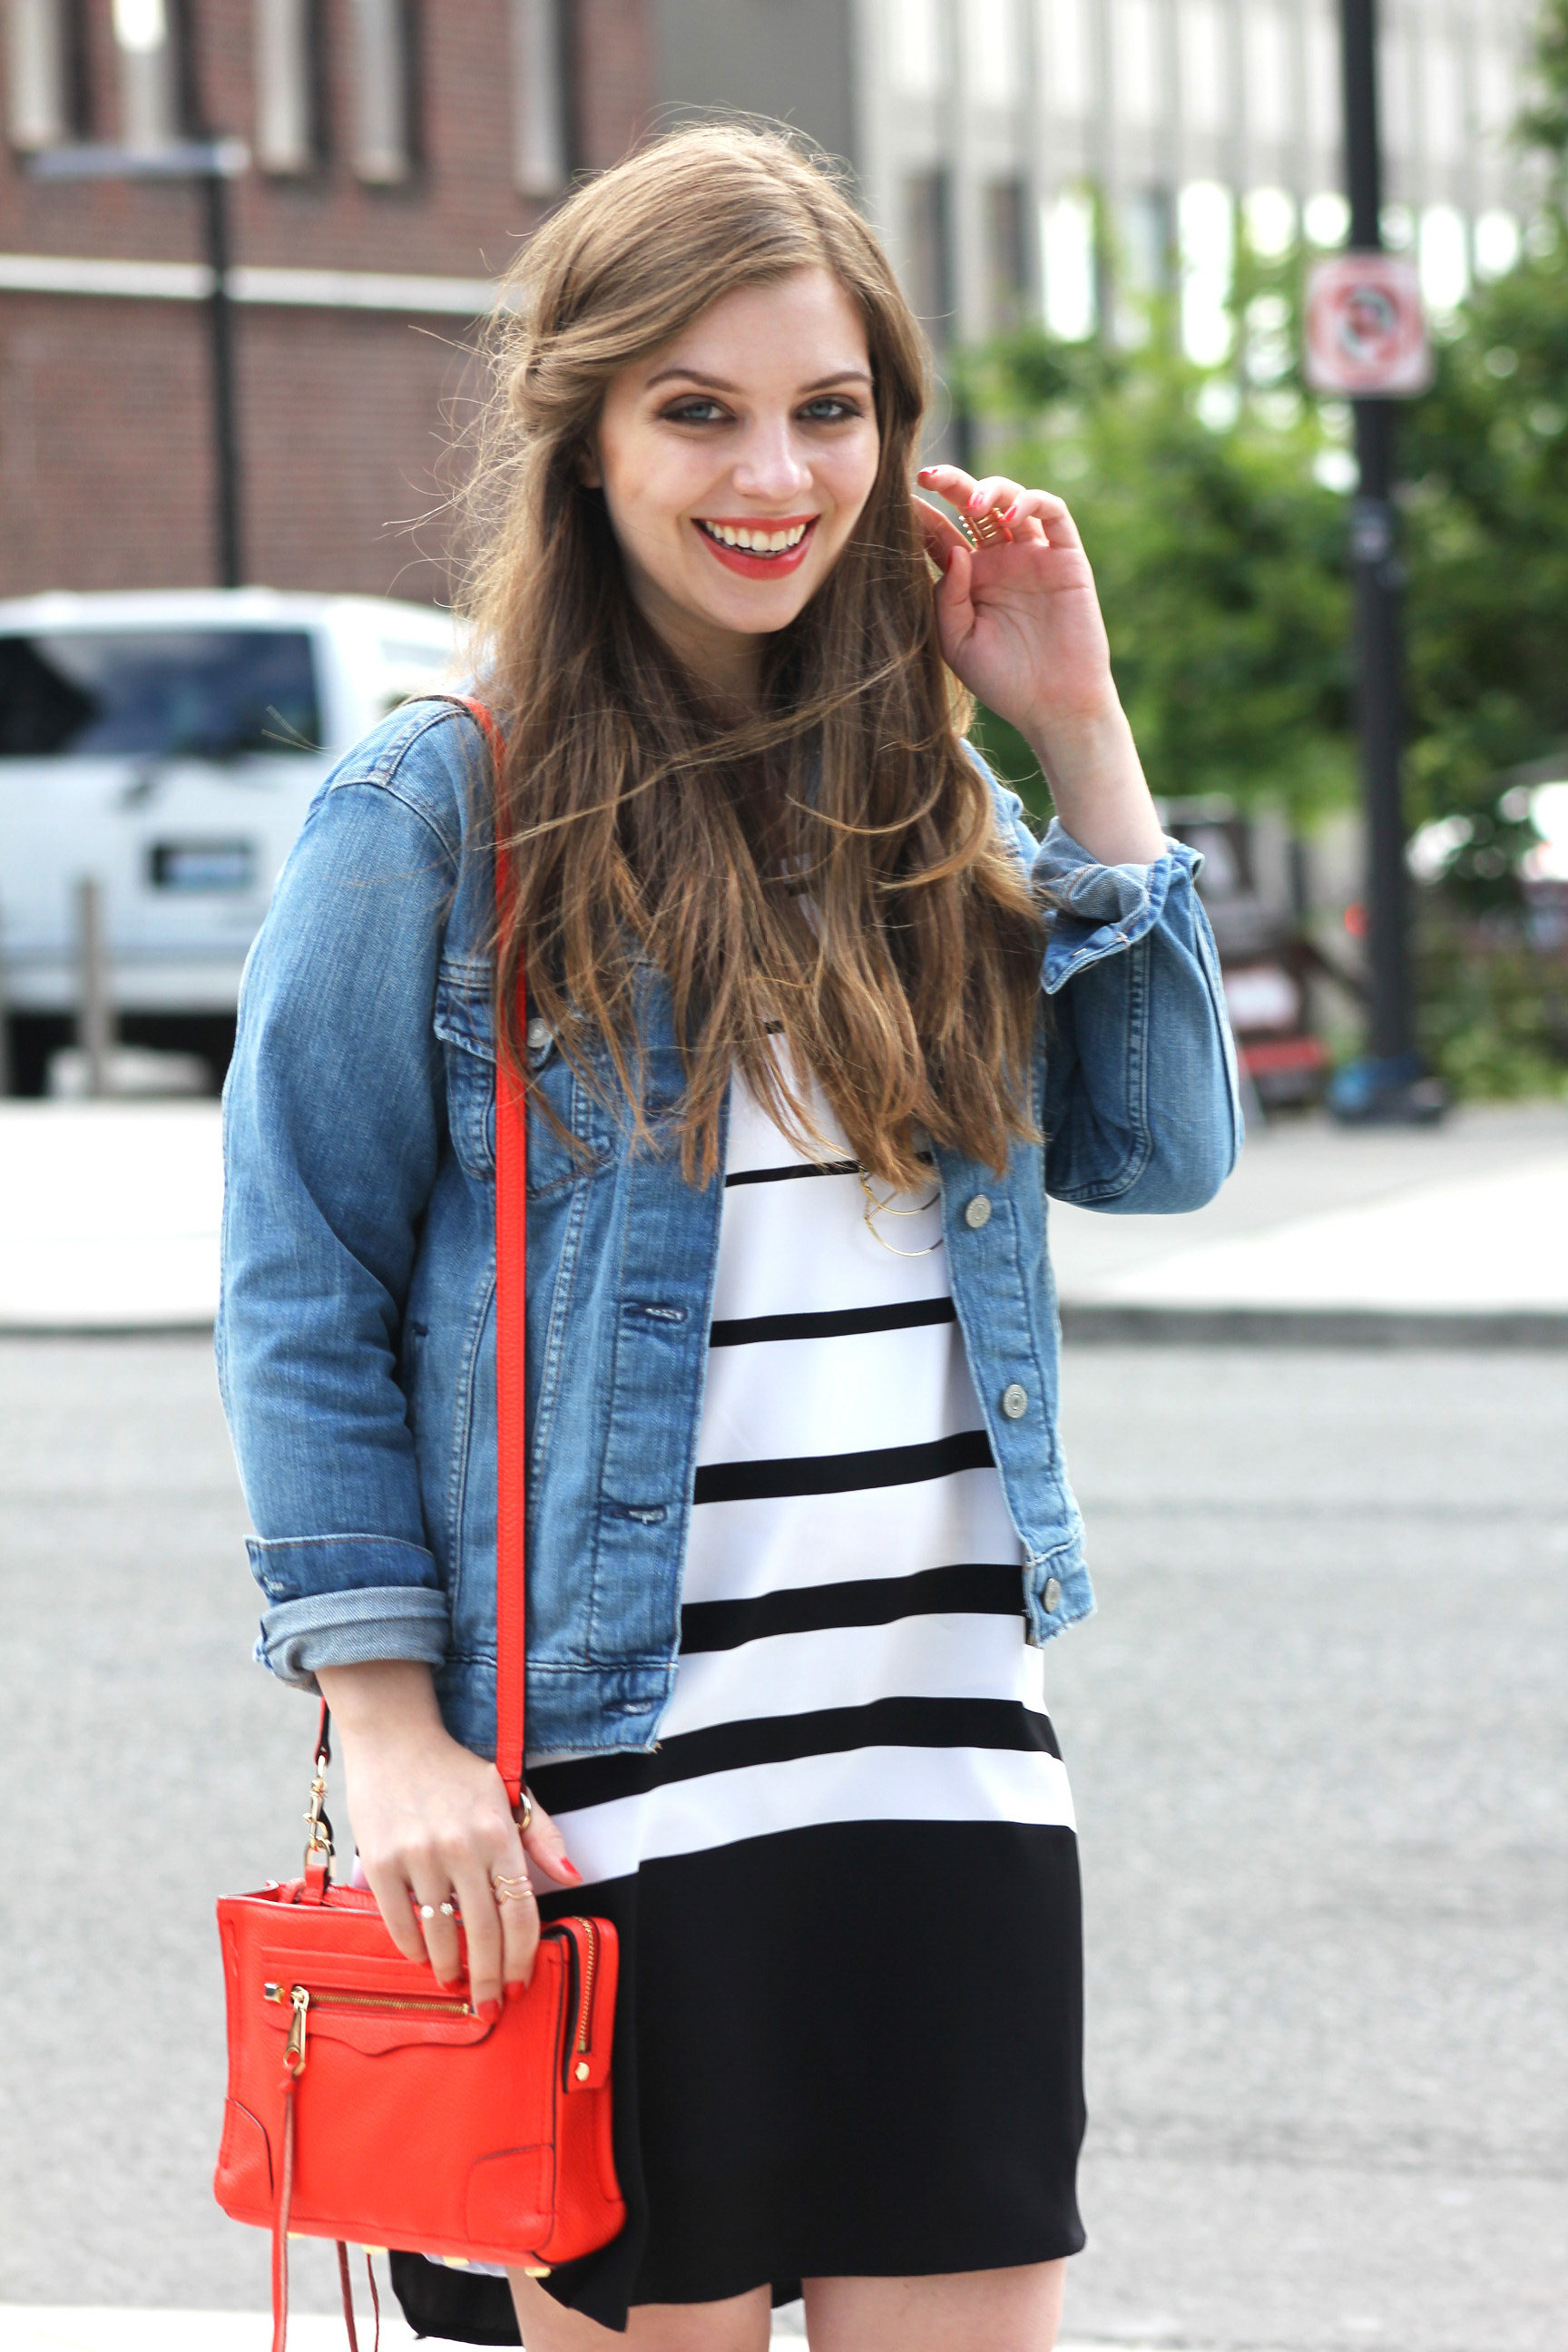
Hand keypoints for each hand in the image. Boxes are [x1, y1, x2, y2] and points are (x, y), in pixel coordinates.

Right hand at [317, 1661, 580, 2013]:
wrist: (395, 1740)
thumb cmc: (455, 1772)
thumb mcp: (508, 1792)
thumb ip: (542, 1836)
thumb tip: (574, 1878)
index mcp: (499, 1833)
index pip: (521, 1911)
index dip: (523, 1957)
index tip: (520, 1984)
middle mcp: (462, 1847)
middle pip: (484, 1933)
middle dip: (489, 1979)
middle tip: (489, 2006)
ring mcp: (420, 1855)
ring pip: (441, 1933)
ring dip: (450, 1968)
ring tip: (455, 1982)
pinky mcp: (382, 1861)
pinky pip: (399, 1921)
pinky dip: (413, 1948)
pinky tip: (422, 1957)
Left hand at [914, 464, 1166, 866]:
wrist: (1054, 707)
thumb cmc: (1003, 682)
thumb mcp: (957, 643)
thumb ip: (946, 599)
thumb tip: (954, 551)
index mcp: (969, 579)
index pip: (941, 534)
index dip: (921, 516)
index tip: (896, 504)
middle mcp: (1000, 560)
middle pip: (973, 507)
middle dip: (951, 485)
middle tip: (928, 476)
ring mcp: (1034, 555)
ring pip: (1012, 499)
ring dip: (992, 488)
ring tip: (973, 500)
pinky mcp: (1066, 558)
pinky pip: (1053, 514)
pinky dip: (1032, 502)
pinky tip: (1010, 516)